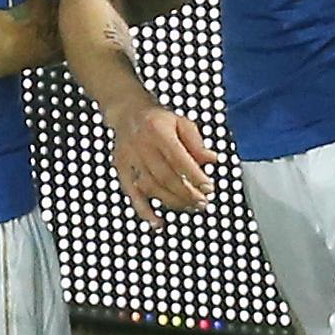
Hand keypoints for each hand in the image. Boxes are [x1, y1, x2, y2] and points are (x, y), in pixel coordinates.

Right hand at [110, 101, 214, 224]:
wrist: (127, 113)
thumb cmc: (158, 119)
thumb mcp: (182, 122)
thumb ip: (197, 143)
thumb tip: (213, 160)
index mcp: (159, 131)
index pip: (178, 158)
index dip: (194, 176)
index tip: (208, 188)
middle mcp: (142, 145)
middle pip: (165, 177)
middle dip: (187, 193)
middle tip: (203, 202)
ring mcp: (129, 159)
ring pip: (151, 188)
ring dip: (173, 202)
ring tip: (191, 207)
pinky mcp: (121, 169)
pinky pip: (131, 194)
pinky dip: (144, 211)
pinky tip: (157, 222)